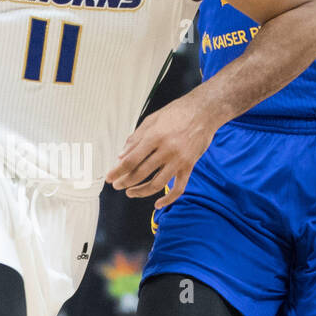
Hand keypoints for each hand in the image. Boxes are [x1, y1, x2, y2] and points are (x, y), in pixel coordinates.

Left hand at [105, 92, 216, 211]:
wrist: (205, 111)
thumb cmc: (177, 112)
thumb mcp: (152, 120)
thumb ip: (136, 138)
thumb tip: (121, 156)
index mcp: (154, 137)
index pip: (130, 160)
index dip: (117, 171)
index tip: (110, 177)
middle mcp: (166, 150)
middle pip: (140, 173)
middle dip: (125, 182)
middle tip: (117, 185)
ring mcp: (179, 160)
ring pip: (156, 184)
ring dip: (141, 192)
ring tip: (130, 192)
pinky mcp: (189, 166)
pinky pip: (179, 188)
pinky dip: (168, 199)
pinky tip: (158, 204)